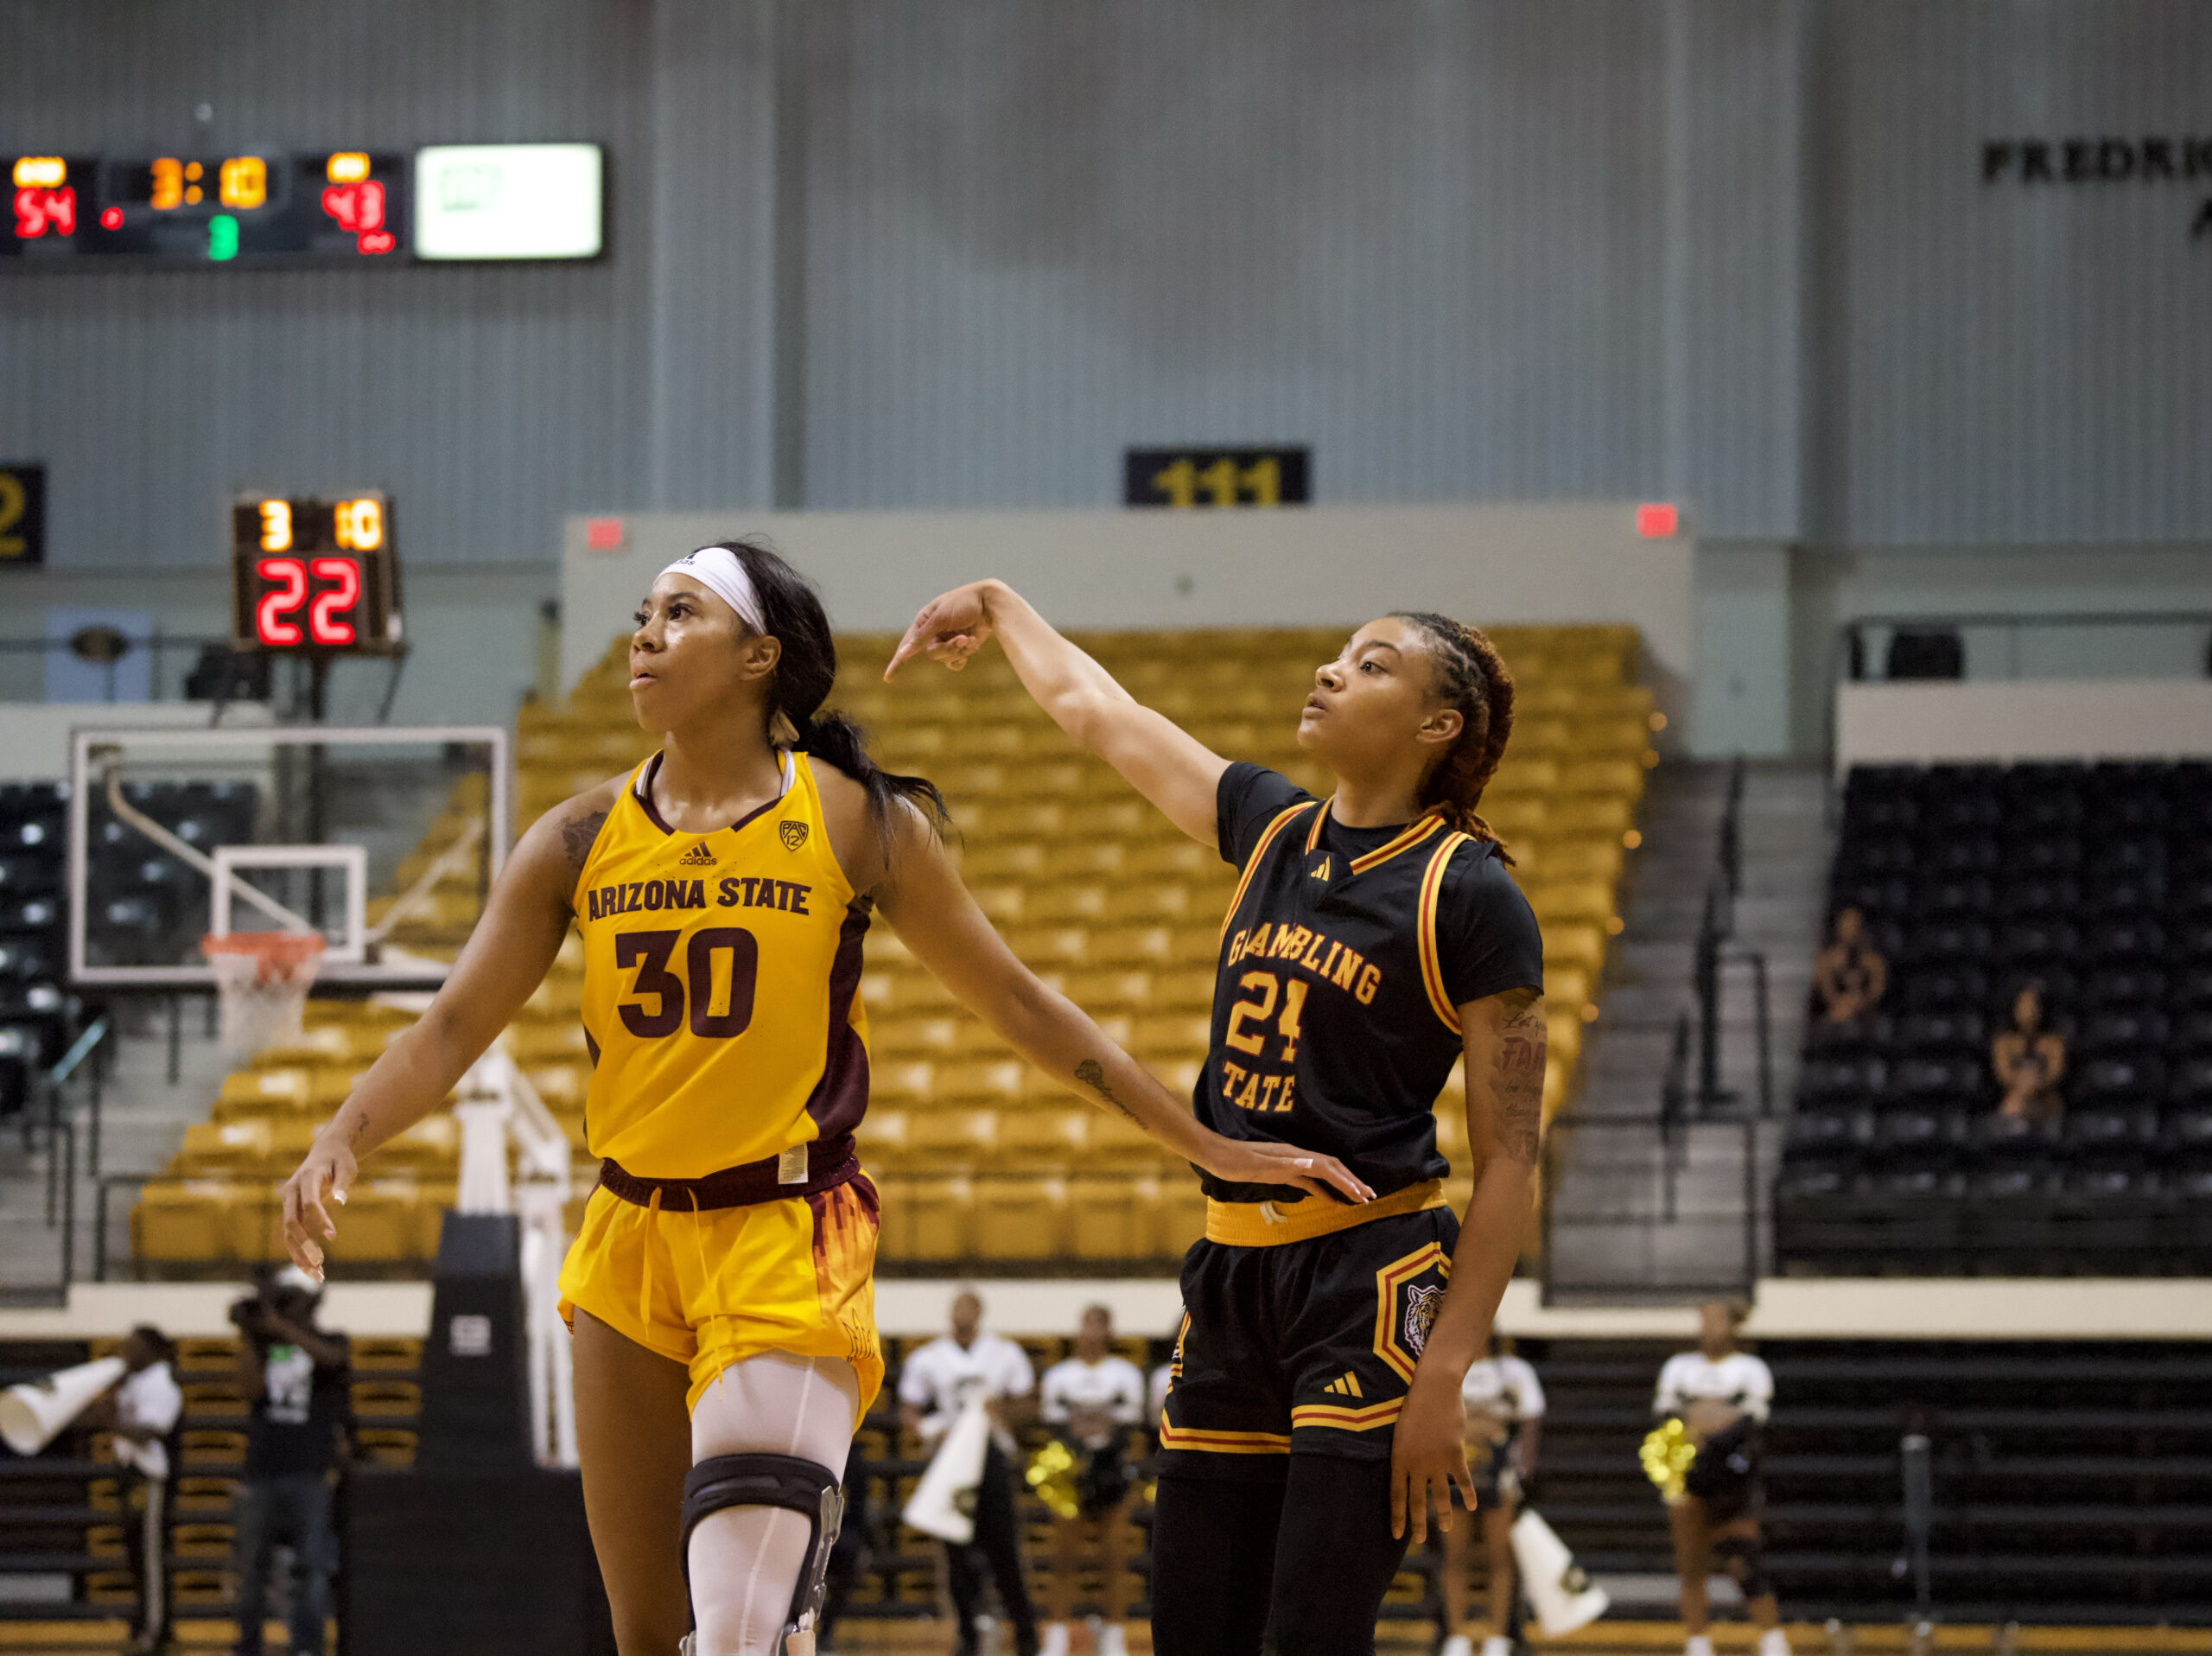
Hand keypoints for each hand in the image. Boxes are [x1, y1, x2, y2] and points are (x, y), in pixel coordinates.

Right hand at [278, 1129, 357, 1279]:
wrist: (325, 1150)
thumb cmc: (339, 1158)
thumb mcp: (347, 1166)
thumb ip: (343, 1183)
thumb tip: (341, 1201)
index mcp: (307, 1177)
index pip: (309, 1203)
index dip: (320, 1220)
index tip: (333, 1236)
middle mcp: (291, 1191)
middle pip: (291, 1222)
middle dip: (303, 1245)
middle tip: (319, 1264)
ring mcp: (288, 1201)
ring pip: (288, 1234)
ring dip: (300, 1255)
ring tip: (317, 1275)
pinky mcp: (290, 1210)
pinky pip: (292, 1234)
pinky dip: (300, 1251)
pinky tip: (312, 1269)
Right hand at [885, 582, 999, 678]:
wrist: (991, 603)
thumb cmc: (964, 604)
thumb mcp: (940, 618)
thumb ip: (920, 637)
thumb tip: (903, 653)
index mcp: (923, 621)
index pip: (907, 645)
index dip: (897, 662)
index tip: (888, 679)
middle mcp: (933, 632)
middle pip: (932, 654)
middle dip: (948, 649)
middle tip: (963, 639)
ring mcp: (947, 639)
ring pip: (945, 658)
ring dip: (959, 650)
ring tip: (971, 638)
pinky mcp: (960, 646)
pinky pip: (955, 662)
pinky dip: (963, 655)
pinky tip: (973, 644)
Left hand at [1189, 1133, 1374, 1206]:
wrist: (1216, 1155)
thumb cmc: (1235, 1162)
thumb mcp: (1258, 1165)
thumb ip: (1286, 1165)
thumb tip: (1312, 1163)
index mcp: (1295, 1155)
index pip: (1328, 1168)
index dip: (1347, 1180)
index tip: (1363, 1194)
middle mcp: (1296, 1157)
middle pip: (1331, 1168)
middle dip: (1351, 1181)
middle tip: (1369, 1197)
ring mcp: (1290, 1163)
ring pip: (1323, 1174)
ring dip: (1341, 1184)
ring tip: (1357, 1197)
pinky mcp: (1283, 1171)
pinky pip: (1310, 1180)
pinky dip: (1323, 1189)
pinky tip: (1330, 1199)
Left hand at [1390, 1371, 1475, 1542]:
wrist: (1434, 1387)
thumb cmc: (1414, 1403)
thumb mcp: (1401, 1429)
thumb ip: (1405, 1452)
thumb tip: (1409, 1467)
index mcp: (1399, 1458)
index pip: (1396, 1494)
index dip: (1397, 1516)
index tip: (1397, 1535)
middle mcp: (1416, 1464)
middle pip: (1416, 1501)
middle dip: (1418, 1524)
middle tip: (1419, 1540)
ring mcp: (1436, 1461)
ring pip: (1440, 1496)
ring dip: (1443, 1515)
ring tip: (1445, 1528)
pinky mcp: (1455, 1454)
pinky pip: (1462, 1480)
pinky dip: (1468, 1494)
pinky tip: (1471, 1506)